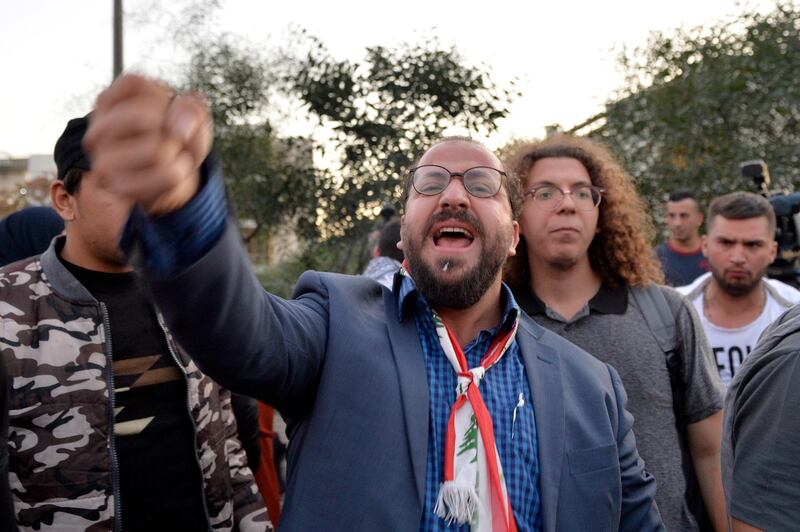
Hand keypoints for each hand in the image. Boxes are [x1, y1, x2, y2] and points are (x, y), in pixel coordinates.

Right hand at [83, 73, 212, 215]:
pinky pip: (169, 176)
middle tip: (170, 137)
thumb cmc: (177, 137)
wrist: (174, 178)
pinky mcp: (120, 186)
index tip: (164, 110)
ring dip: (178, 154)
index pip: (133, 83)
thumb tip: (178, 129)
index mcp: (108, 102)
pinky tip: (170, 173)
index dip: (161, 95)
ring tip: (170, 156)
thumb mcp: (190, 115)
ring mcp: (104, 159)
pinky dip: (181, 174)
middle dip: (170, 127)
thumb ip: (192, 109)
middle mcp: (98, 129)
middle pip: (142, 116)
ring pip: (158, 151)